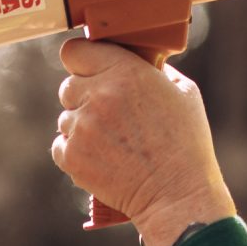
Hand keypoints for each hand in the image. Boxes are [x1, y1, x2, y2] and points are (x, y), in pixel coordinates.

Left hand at [51, 38, 236, 245]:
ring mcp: (82, 127)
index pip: (76, 51)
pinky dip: (76, 151)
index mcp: (125, 71)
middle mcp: (99, 94)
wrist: (177, 193)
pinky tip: (103, 158)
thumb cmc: (186, 143)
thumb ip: (153, 70)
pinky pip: (60, 145)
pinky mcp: (71, 156)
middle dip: (85, 96)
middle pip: (68, 85)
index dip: (83, 60)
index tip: (90, 69)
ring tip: (113, 142)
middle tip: (109, 113)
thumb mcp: (182, 92)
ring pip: (66, 117)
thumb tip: (134, 61)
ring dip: (82, 125)